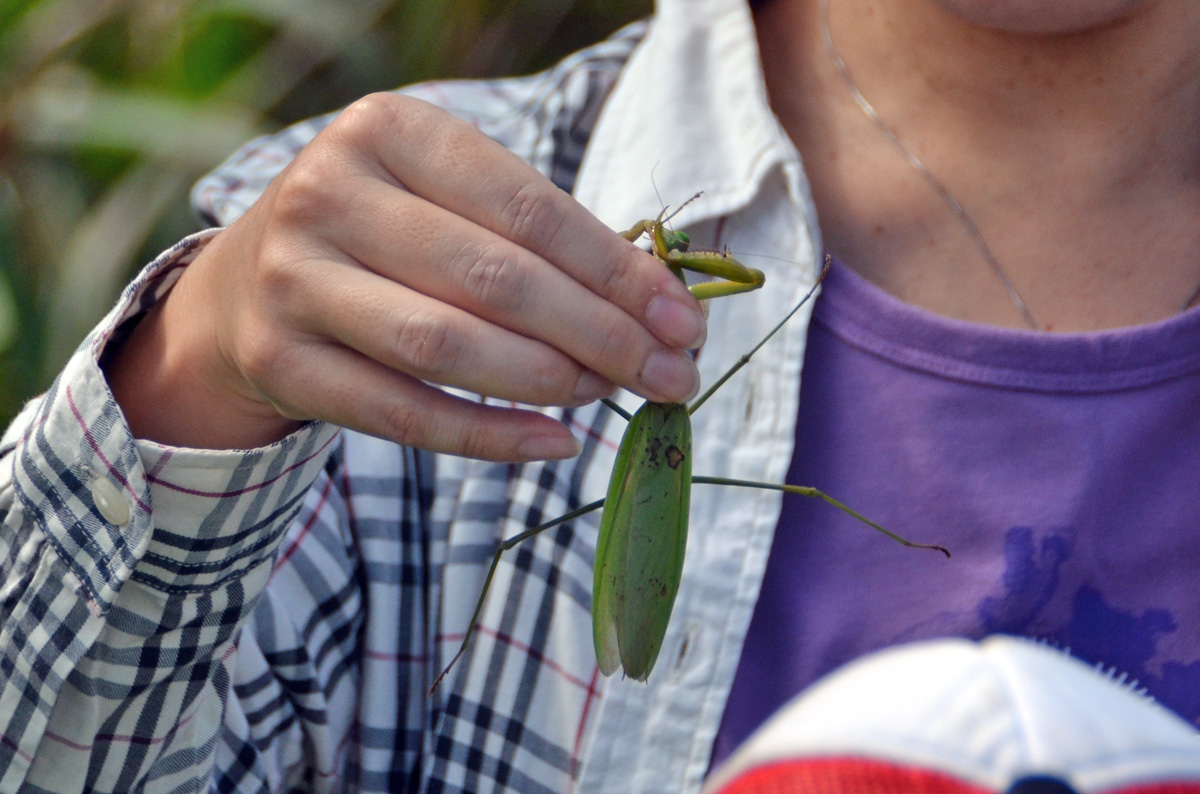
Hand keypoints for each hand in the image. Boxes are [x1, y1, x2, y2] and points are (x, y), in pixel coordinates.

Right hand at [106, 93, 705, 460]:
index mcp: (387, 130)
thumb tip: (659, 307)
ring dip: (551, 380)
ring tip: (613, 395)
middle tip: (671, 375)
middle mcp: (327, 193)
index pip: (528, 208)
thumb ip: (539, 239)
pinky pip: (404, 413)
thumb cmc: (384, 236)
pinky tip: (557, 441)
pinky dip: (490, 435)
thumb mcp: (447, 201)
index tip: (684, 320)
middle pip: (494, 278)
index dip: (617, 271)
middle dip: (601, 334)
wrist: (247, 286)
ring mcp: (294, 280)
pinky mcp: (281, 361)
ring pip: (446, 345)